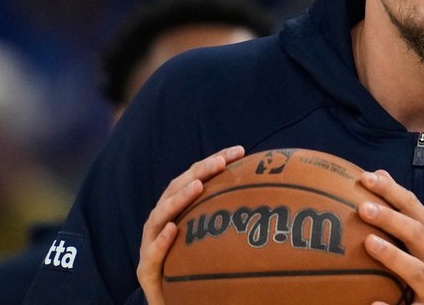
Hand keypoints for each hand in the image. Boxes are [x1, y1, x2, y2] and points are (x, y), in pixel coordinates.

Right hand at [137, 145, 244, 304]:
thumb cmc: (198, 272)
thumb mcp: (218, 245)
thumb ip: (234, 225)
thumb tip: (277, 203)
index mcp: (179, 213)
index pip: (196, 180)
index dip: (215, 162)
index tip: (240, 151)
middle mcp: (162, 225)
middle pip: (176, 190)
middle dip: (198, 172)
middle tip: (221, 162)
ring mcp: (150, 246)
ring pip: (159, 217)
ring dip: (178, 199)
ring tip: (197, 186)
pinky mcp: (146, 271)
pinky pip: (152, 255)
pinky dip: (161, 241)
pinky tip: (172, 229)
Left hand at [358, 170, 423, 304]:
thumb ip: (404, 213)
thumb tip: (377, 173)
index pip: (415, 208)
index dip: (392, 191)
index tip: (366, 178)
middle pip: (417, 234)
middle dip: (392, 219)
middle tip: (363, 208)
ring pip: (417, 270)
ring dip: (393, 256)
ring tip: (369, 243)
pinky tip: (372, 303)